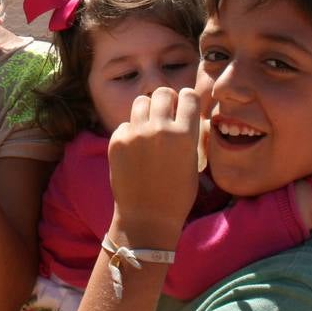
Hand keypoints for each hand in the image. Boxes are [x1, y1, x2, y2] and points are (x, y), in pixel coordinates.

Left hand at [107, 87, 201, 249]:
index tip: (184, 108)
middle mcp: (160, 129)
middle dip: (166, 101)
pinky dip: (130, 131)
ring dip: (147, 111)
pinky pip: (125, 123)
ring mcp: (136, 134)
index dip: (187, 101)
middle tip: (165, 115)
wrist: (147, 218)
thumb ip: (189, 135)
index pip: (188, 95)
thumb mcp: (194, 163)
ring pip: (141, 101)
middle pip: (163, 92)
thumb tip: (185, 114)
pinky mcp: (117, 141)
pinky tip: (134, 149)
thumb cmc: (177, 195)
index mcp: (185, 135)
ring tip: (148, 128)